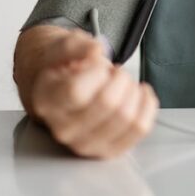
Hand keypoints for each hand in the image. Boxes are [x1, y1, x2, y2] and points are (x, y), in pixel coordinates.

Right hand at [30, 29, 158, 158]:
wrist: (61, 87)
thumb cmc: (63, 67)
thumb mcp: (62, 45)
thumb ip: (75, 45)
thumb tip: (95, 50)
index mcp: (47, 101)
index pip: (76, 91)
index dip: (96, 71)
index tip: (96, 63)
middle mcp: (63, 128)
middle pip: (108, 103)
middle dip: (120, 78)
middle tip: (112, 72)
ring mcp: (85, 143)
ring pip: (127, 118)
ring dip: (133, 91)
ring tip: (122, 84)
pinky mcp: (107, 150)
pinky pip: (140, 128)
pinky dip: (147, 106)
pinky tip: (138, 93)